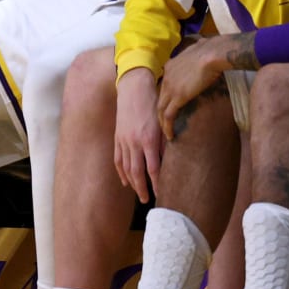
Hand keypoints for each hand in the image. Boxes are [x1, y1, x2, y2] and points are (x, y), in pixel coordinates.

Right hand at [113, 67, 163, 202]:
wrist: (133, 88)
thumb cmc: (153, 103)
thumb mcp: (163, 122)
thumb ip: (166, 141)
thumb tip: (171, 160)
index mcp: (148, 139)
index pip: (153, 169)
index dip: (157, 183)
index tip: (163, 193)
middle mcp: (134, 142)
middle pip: (137, 172)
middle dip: (143, 188)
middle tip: (148, 201)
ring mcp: (124, 140)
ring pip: (126, 167)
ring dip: (132, 183)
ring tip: (139, 194)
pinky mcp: (118, 137)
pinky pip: (118, 158)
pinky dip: (121, 171)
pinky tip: (125, 180)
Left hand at [157, 33, 252, 138]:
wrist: (214, 53)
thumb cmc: (213, 50)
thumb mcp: (201, 49)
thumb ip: (198, 53)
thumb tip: (205, 45)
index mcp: (171, 66)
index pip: (164, 85)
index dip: (166, 97)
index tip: (169, 107)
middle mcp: (167, 77)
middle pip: (159, 98)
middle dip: (160, 113)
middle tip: (163, 125)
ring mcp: (170, 87)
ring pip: (160, 110)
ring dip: (162, 124)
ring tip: (166, 135)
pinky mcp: (177, 97)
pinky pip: (168, 115)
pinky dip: (167, 127)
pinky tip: (170, 136)